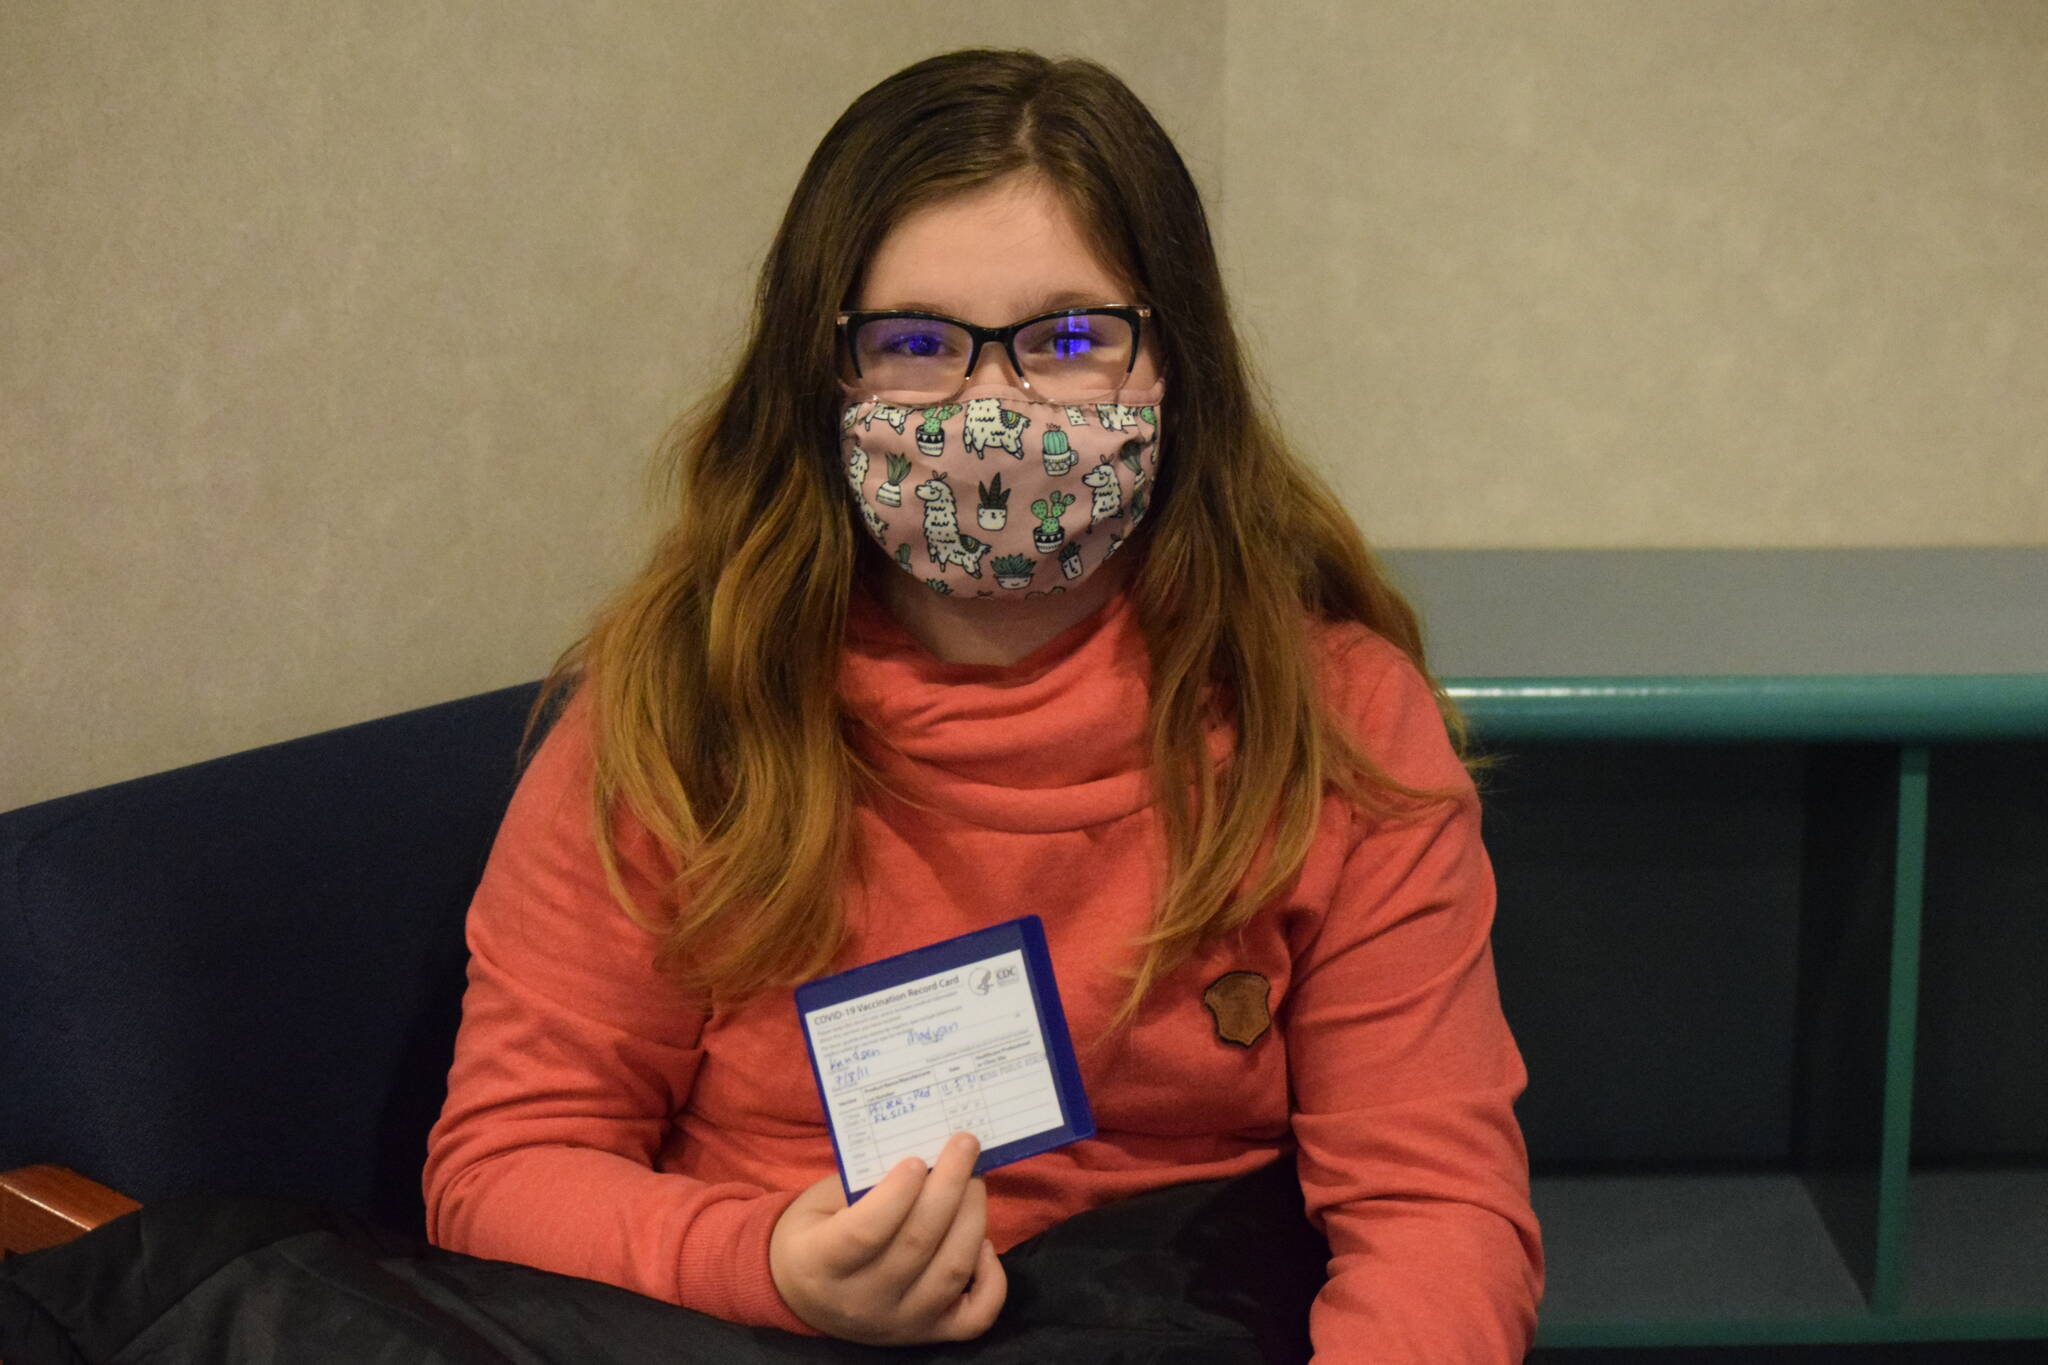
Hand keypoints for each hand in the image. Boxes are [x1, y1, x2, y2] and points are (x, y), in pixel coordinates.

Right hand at [769, 1131, 1006, 1343]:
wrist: (804, 1294)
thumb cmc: (814, 1234)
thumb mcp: (819, 1203)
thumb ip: (863, 1184)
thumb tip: (926, 1156)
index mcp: (820, 1265)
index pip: (865, 1233)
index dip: (897, 1194)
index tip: (917, 1159)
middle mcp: (861, 1302)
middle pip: (918, 1245)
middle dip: (949, 1187)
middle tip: (964, 1145)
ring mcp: (901, 1323)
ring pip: (951, 1271)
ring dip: (972, 1218)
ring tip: (974, 1180)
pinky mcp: (929, 1333)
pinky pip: (976, 1316)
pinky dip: (992, 1279)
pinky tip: (984, 1243)